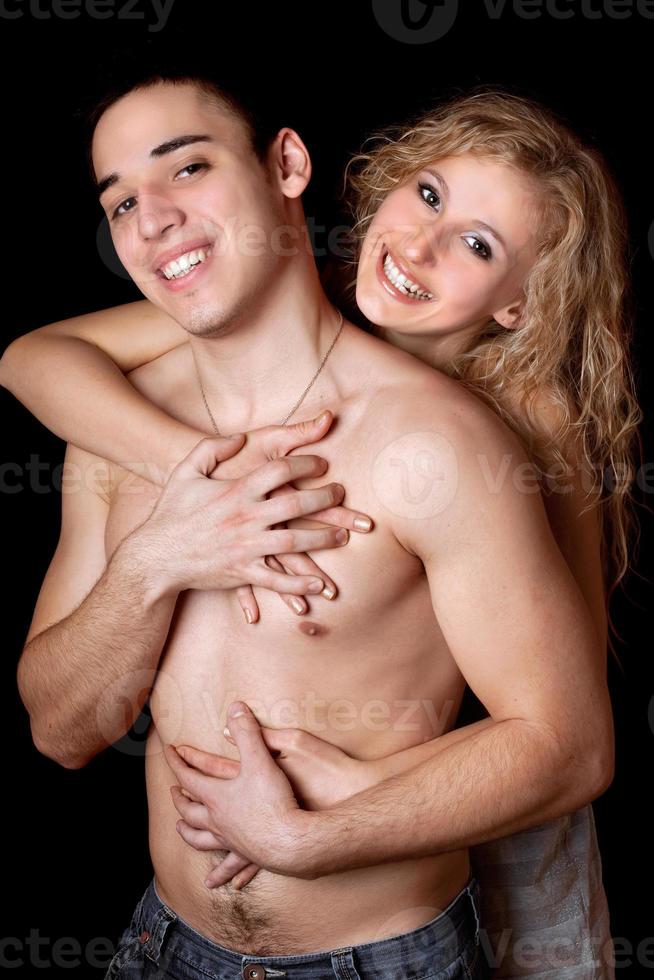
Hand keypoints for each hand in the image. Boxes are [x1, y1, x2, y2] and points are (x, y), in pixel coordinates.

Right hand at [128, 438, 350, 596]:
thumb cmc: (171, 512)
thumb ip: (211, 448)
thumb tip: (238, 437)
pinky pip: (277, 580)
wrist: (155, 557)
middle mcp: (245, 518)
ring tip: (344, 535)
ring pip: (295, 542)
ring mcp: (246, 547)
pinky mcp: (242, 572)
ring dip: (324, 539)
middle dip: (325, 498)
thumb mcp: (186, 472)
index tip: (322, 465)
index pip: (280, 470)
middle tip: (341, 494)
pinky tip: (318, 584)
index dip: (306, 464)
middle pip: (296, 504)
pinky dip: (299, 584)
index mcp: (236, 491)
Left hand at [167, 721, 377, 889]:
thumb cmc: (274, 801)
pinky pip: (229, 863)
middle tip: (172, 792)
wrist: (291, 841)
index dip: (177, 762)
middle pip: (189, 811)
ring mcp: (231, 839)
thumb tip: (235, 706)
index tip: (169, 752)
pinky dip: (221, 870)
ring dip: (188, 833)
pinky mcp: (246, 854)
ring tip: (181, 830)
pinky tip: (219, 880)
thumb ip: (248, 732)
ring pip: (200, 838)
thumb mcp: (260, 758)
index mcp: (217, 796)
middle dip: (179, 799)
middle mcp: (218, 820)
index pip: (188, 777)